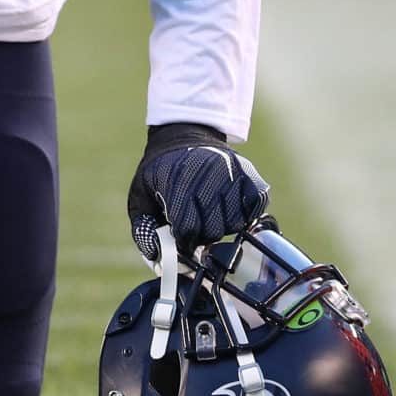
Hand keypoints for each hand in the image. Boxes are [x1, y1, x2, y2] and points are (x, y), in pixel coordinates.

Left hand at [128, 124, 270, 262]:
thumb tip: (157, 258)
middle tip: (194, 222)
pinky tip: (227, 206)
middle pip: (213, 230)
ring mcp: (235, 175)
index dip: (183, 241)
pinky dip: (242, 216)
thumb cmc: (161, 173)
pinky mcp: (253, 179)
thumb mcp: (141, 195)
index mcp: (179, 179)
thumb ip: (143, 229)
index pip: (188, 227)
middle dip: (201, 234)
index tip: (181, 239)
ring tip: (209, 212)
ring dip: (222, 226)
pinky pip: (253, 213)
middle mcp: (211, 175)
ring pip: (235, 225)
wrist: (185, 137)